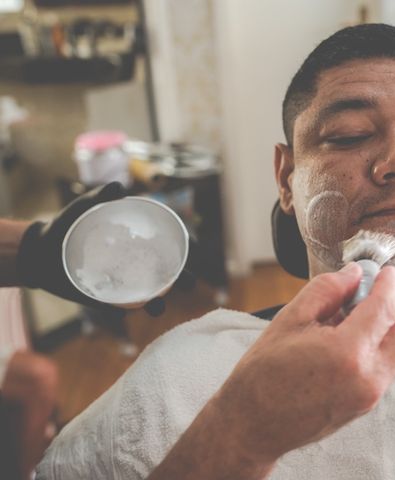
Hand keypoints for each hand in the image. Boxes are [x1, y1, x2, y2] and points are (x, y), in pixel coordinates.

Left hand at [15, 182, 193, 316]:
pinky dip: (128, 310)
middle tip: (187, 282)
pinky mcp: (109, 296)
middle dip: (183, 277)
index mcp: (139, 238)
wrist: (39, 252)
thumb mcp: (81, 208)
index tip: (195, 249)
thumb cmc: (66, 226)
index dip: (189, 245)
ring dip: (159, 302)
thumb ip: (98, 197)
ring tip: (158, 307)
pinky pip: (123, 306)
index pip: (172, 241)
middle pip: (168, 270)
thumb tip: (119, 187)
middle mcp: (137, 260)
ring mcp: (125, 280)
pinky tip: (127, 311)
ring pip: (151, 293)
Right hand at [214, 262, 394, 467]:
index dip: (388, 284)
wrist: (253, 425)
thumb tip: (353, 274)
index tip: (385, 272)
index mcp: (347, 353)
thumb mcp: (290, 319)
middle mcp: (368, 378)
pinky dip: (385, 345)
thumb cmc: (264, 373)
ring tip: (365, 313)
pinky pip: (390, 367)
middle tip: (381, 291)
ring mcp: (371, 395)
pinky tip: (357, 335)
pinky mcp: (367, 404)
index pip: (386, 309)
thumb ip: (327, 290)